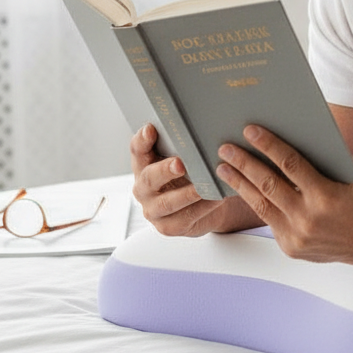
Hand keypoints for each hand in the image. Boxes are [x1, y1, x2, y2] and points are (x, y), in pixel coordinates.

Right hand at [130, 124, 260, 236]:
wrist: (206, 207)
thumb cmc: (194, 176)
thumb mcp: (188, 158)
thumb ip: (187, 145)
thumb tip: (206, 125)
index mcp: (145, 165)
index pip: (137, 150)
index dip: (142, 140)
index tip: (151, 129)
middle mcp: (143, 187)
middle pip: (149, 177)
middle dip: (165, 170)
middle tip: (180, 164)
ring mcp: (153, 209)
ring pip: (167, 202)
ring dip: (187, 194)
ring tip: (203, 187)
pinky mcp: (167, 226)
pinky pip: (184, 218)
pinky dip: (201, 208)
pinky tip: (214, 200)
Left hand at [216, 125, 352, 265]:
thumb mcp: (348, 174)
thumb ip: (322, 159)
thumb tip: (288, 135)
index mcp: (327, 196)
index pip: (291, 164)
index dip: (269, 145)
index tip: (250, 130)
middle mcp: (309, 218)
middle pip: (268, 184)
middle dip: (244, 163)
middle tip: (226, 147)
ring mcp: (298, 236)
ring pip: (260, 204)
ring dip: (240, 182)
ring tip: (224, 167)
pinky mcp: (290, 247)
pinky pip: (268, 220)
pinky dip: (254, 201)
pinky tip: (243, 188)